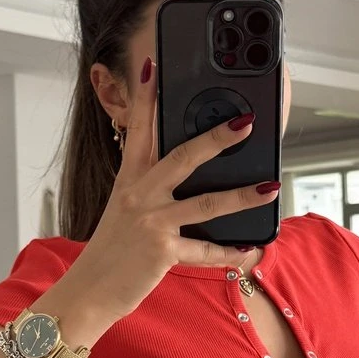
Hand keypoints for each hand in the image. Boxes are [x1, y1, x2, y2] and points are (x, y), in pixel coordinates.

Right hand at [62, 57, 279, 324]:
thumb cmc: (111, 251)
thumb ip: (150, 187)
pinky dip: (232, 253)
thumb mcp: (124, 209)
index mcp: (129, 180)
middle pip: (182, 157)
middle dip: (216, 138)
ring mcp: (151, 223)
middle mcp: (139, 196)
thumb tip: (189, 172)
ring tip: (270, 186)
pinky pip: (206, 251)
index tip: (155, 66)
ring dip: (241, 195)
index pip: (138, 129)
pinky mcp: (162, 252)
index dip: (147, 97)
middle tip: (245, 122)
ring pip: (204, 204)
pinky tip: (253, 249)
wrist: (88, 292)